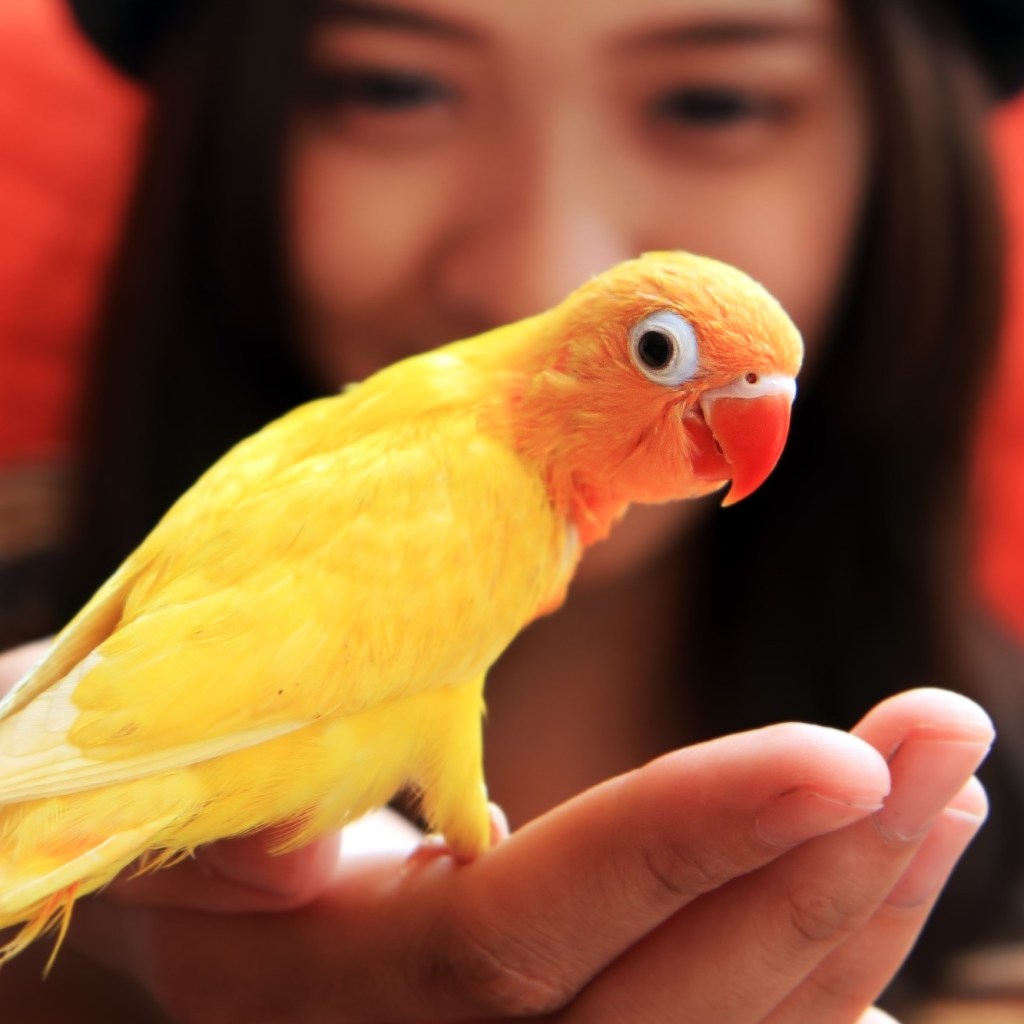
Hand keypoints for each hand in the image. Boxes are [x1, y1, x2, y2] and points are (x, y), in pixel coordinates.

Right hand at [0, 645, 990, 1021]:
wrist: (168, 875)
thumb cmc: (185, 781)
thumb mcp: (214, 762)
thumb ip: (290, 762)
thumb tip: (349, 757)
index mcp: (311, 980)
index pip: (516, 939)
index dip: (683, 847)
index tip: (848, 754)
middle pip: (654, 1014)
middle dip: (822, 876)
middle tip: (945, 733)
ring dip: (846, 913)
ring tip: (944, 787)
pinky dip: (810, 985)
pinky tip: (883, 910)